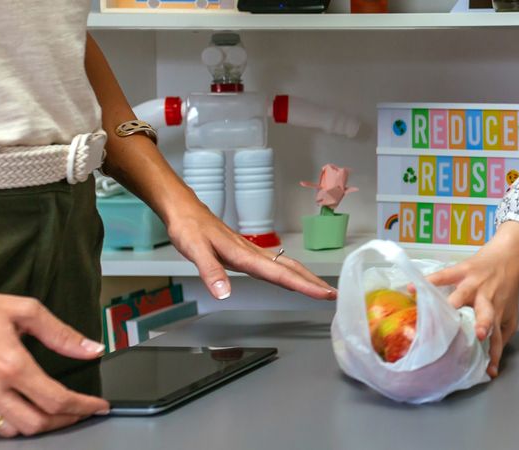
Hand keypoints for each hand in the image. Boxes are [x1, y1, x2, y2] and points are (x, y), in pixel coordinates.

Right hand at [0, 274, 109, 436]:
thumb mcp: (24, 311)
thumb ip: (61, 334)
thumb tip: (90, 348)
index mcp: (10, 364)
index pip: (56, 399)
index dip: (83, 406)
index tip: (97, 405)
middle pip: (37, 423)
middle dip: (66, 421)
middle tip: (80, 411)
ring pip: (13, 430)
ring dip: (39, 426)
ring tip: (55, 413)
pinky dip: (13, 424)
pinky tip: (24, 410)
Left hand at [165, 206, 334, 300]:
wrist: (185, 210)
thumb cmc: (189, 228)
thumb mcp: (194, 250)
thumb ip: (211, 272)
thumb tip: (225, 294)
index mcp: (244, 255)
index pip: (280, 273)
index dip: (304, 285)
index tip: (323, 294)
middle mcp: (253, 253)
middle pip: (291, 268)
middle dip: (313, 283)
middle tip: (333, 295)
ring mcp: (252, 252)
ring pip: (286, 265)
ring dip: (305, 278)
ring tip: (321, 289)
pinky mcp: (247, 252)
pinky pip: (276, 264)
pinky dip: (291, 273)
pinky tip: (292, 278)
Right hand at [426, 222, 518, 376]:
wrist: (509, 256)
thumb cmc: (507, 287)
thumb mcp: (511, 313)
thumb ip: (503, 334)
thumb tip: (492, 356)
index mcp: (498, 312)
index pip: (497, 337)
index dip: (494, 354)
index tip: (489, 371)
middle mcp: (487, 299)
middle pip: (486, 313)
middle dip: (482, 323)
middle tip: (478, 335)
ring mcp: (473, 284)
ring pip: (462, 295)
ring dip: (453, 304)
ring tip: (437, 314)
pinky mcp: (462, 270)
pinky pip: (443, 276)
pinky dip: (428, 282)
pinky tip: (413, 289)